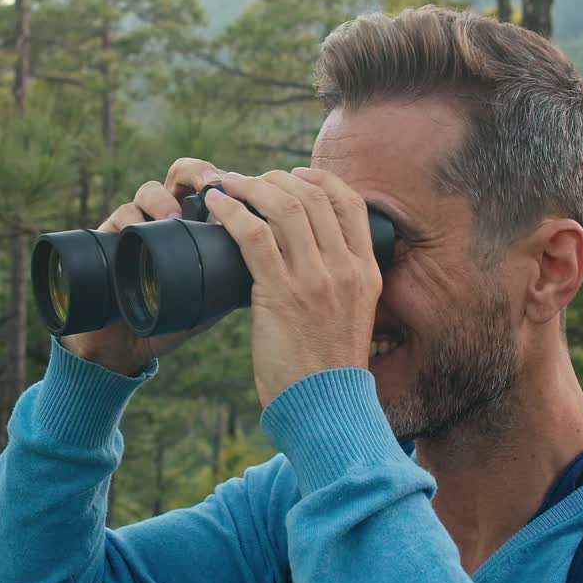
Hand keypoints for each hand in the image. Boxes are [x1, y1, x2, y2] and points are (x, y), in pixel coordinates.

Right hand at [60, 157, 226, 375]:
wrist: (127, 343)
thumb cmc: (169, 316)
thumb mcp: (208, 298)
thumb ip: (232, 280)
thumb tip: (270, 268)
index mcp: (193, 224)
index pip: (209, 187)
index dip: (224, 180)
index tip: (237, 185)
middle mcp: (163, 217)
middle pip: (179, 174)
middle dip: (194, 171)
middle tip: (210, 184)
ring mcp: (136, 225)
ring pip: (148, 191)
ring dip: (163, 200)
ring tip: (175, 220)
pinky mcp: (109, 239)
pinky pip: (119, 217)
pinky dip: (130, 219)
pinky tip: (140, 231)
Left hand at [205, 168, 381, 407]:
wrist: (323, 409)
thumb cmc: (326, 369)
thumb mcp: (350, 317)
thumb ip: (338, 284)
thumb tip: (306, 255)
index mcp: (366, 272)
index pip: (350, 203)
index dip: (319, 178)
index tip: (294, 174)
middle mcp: (345, 269)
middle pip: (313, 196)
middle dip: (276, 179)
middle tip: (250, 181)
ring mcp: (315, 279)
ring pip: (283, 207)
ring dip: (249, 187)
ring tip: (227, 186)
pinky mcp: (280, 293)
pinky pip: (252, 235)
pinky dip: (231, 212)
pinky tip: (216, 206)